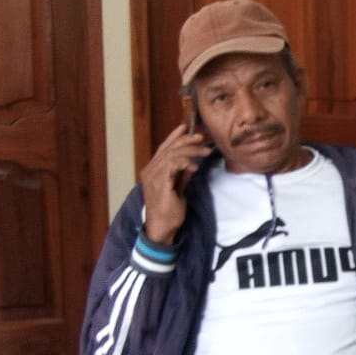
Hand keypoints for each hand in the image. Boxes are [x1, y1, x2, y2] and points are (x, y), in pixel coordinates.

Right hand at [140, 124, 211, 244]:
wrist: (163, 226)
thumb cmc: (170, 209)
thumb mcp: (178, 187)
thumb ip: (182, 174)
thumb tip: (192, 163)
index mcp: (152, 170)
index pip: (163, 148)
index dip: (174, 137)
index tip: (186, 128)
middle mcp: (150, 171)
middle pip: (168, 148)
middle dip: (187, 140)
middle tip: (202, 138)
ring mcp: (153, 177)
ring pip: (172, 154)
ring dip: (191, 151)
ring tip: (205, 152)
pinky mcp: (160, 183)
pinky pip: (173, 165)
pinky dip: (185, 162)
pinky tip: (195, 166)